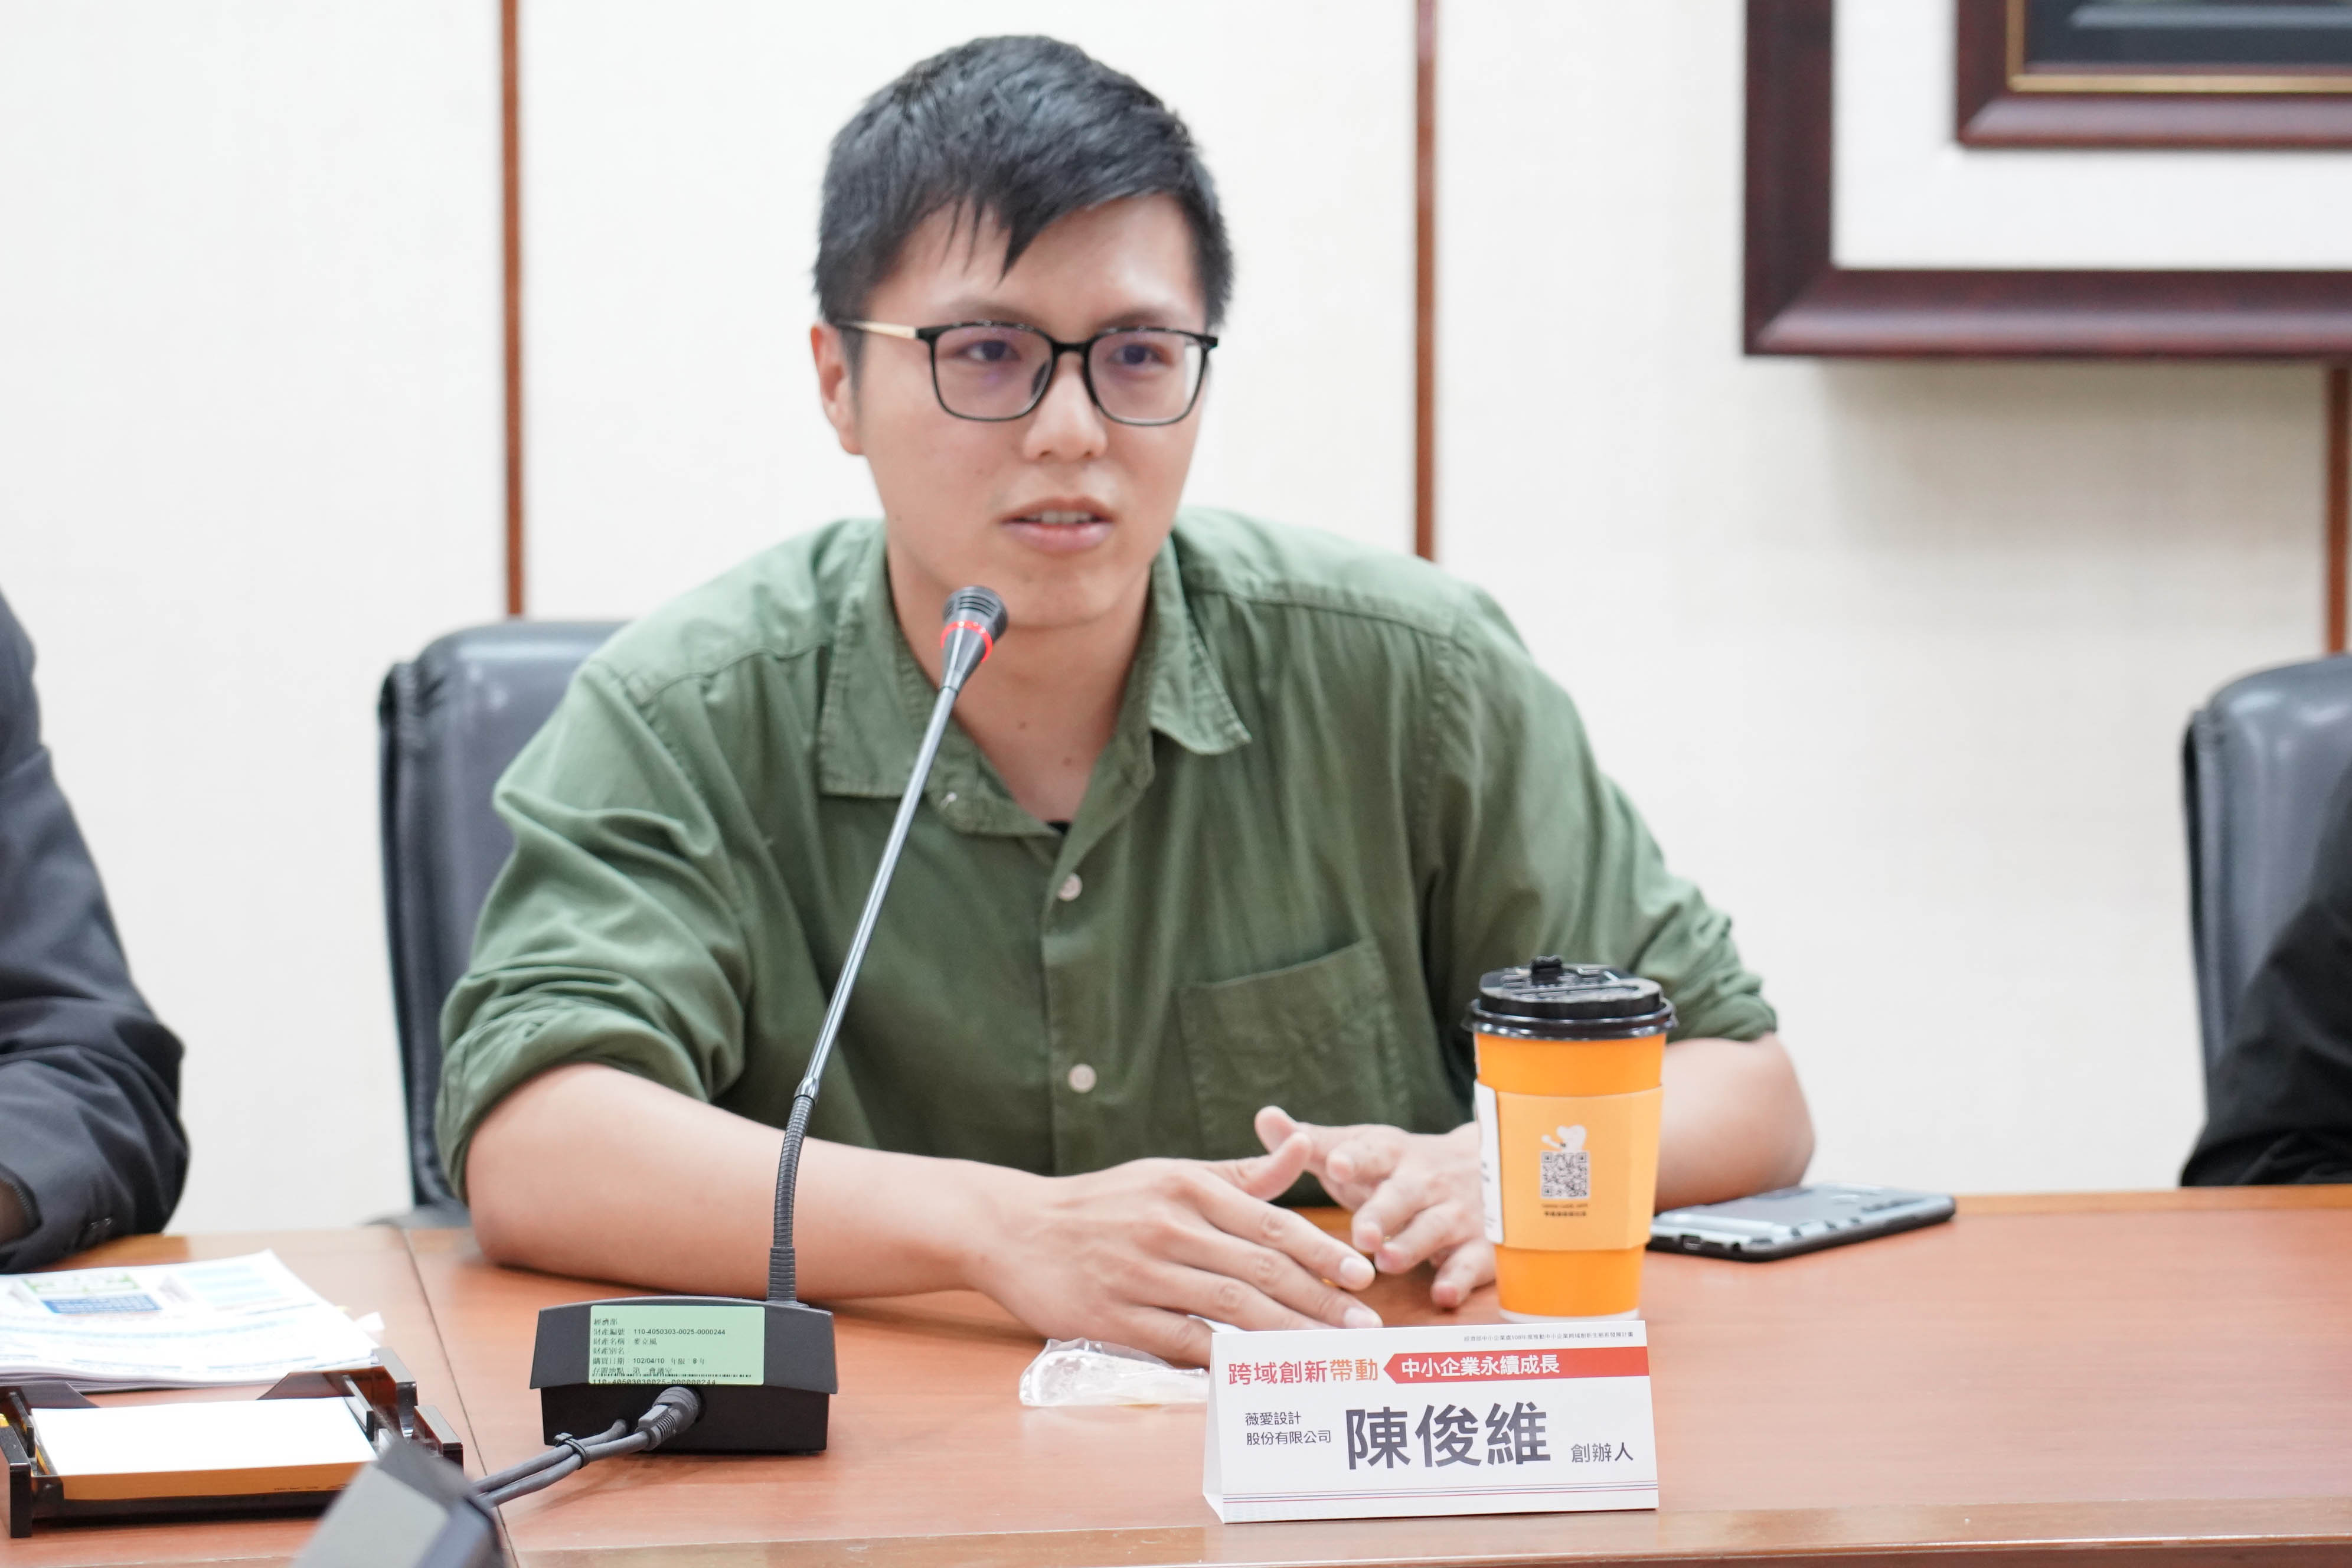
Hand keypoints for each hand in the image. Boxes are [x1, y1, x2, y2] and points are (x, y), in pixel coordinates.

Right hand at [964, 1132, 1381, 1366]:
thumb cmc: (1105, 1202)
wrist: (1014, 1230)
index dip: (1322, 1253)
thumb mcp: (1172, 1173)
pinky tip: (1262, 1374)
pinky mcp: (1114, 1318)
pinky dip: (1225, 1361)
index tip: (1363, 1276)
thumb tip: (1305, 1145)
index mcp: (1187, 1185)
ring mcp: (1140, 1275)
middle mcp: (1168, 1226)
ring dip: (1288, 1336)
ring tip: (1328, 1355)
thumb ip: (1243, 1172)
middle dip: (1320, 1302)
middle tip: (1364, 1328)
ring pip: (1231, 1309)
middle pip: (1260, 1270)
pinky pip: (1183, 1344)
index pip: (1270, 1223)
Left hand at [1255, 1106, 1492, 1309]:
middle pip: (1403, 1195)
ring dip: (1413, 1244)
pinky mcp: (1479, 1248)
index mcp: (1391, 1155)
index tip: (1334, 1165)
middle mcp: (1425, 1182)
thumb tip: (1264, 1117)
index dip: (1353, 1158)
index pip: (1371, 1153)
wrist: (1485, 1171)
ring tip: (1388, 1260)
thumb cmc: (1397, 1170)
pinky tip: (1443, 1294)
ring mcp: (1455, 1214)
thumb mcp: (1359, 1151)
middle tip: (1361, 1233)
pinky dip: (1460, 1279)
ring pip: (1436, 1228)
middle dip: (1383, 1212)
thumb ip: (1311, 1142)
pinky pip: (1472, 1263)